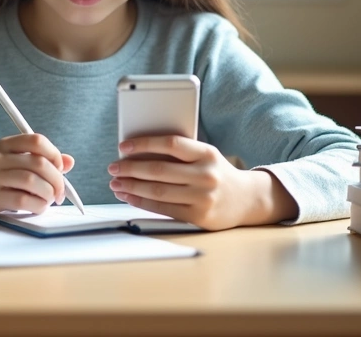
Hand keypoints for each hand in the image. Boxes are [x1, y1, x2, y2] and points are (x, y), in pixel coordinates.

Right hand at [0, 134, 74, 219]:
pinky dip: (37, 205)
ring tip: (48, 200)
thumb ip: (39, 161)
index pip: (36, 141)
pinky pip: (21, 200)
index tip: (60, 168)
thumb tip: (69, 162)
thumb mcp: (11, 163)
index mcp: (5, 145)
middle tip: (60, 192)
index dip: (54, 154)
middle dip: (57, 180)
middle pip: (39, 163)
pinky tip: (37, 207)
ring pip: (32, 181)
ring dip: (48, 194)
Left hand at [108, 136, 292, 230]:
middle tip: (113, 167)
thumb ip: (180, 153)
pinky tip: (129, 196)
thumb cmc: (217, 172)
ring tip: (116, 183)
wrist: (247, 199)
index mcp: (207, 153)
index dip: (144, 144)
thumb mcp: (206, 155)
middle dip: (130, 169)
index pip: (171, 144)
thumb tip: (139, 152)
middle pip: (160, 170)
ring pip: (158, 191)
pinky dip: (142, 202)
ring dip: (132, 187)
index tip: (123, 146)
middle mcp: (206, 175)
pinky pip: (163, 209)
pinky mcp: (198, 216)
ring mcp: (203, 197)